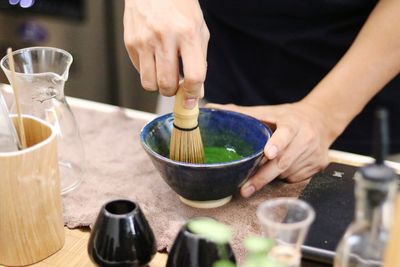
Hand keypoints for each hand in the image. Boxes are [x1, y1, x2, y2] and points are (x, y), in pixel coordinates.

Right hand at [124, 0, 208, 108]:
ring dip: (158, 86)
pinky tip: (154, 58)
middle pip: (167, 84)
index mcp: (188, 34)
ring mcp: (144, 40)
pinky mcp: (130, 42)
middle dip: (173, 92)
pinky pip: (139, 71)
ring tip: (164, 74)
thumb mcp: (199, 31)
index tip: (191, 100)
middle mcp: (164, 37)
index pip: (194, 76)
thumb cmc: (180, 7)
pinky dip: (148, 72)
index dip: (193, 94)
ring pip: (149, 84)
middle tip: (176, 86)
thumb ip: (200, 62)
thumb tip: (196, 92)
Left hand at [207, 101, 337, 197]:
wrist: (321, 120)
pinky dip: (283, 177)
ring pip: (286, 173)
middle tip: (245, 188)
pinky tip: (282, 169)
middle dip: (262, 177)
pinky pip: (295, 178)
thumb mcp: (268, 111)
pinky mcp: (318, 166)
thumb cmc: (288, 117)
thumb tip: (211, 108)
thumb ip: (241, 113)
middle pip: (283, 162)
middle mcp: (306, 139)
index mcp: (292, 123)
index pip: (286, 134)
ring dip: (270, 176)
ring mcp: (313, 154)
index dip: (277, 144)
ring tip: (261, 172)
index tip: (268, 153)